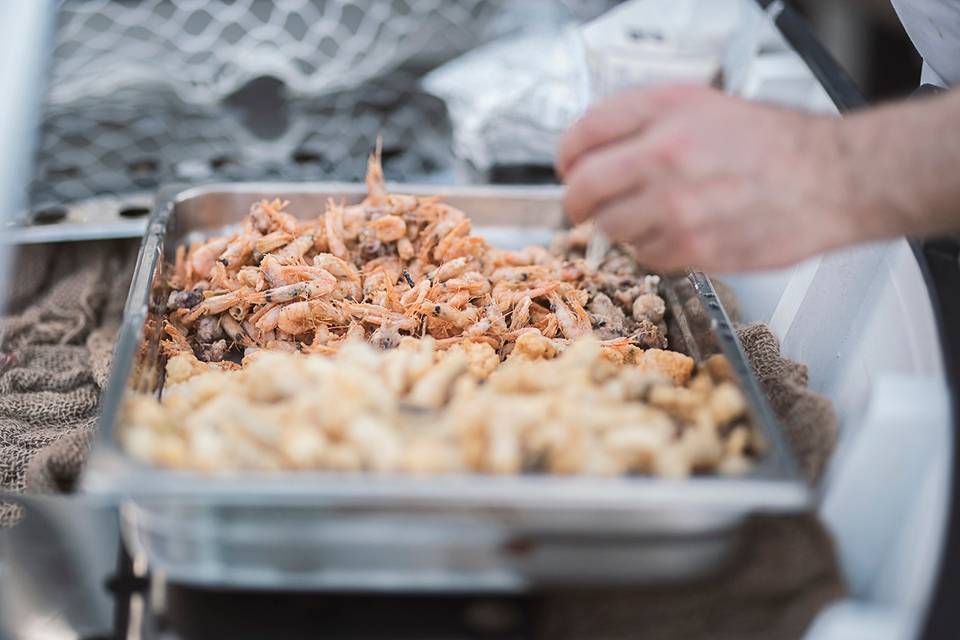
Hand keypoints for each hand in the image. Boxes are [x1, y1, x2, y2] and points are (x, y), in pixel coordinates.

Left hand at [556, 85, 867, 271]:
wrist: (833, 179)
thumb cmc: (774, 143)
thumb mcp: (705, 105)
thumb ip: (645, 120)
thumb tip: (592, 148)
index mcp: (666, 113)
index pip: (584, 134)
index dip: (567, 155)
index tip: (569, 167)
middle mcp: (666, 156)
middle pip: (582, 189)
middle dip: (576, 200)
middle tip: (583, 205)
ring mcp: (678, 207)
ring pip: (610, 228)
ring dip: (621, 224)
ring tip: (652, 214)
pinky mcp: (694, 248)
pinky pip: (646, 255)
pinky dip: (655, 248)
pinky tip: (683, 231)